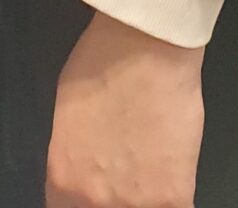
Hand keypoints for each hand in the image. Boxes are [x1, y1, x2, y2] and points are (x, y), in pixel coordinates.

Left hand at [47, 13, 203, 207]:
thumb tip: (83, 170)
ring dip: (144, 198)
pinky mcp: (174, 197)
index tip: (95, 193)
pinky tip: (171, 178)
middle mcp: (94, 200)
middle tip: (125, 175)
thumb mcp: (67, 115)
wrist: (145, 47)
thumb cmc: (102, 63)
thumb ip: (74, 157)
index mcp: (63, 179)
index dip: (82, 202)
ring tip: (148, 171)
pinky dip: (172, 198)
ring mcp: (136, 204)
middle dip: (113, 198)